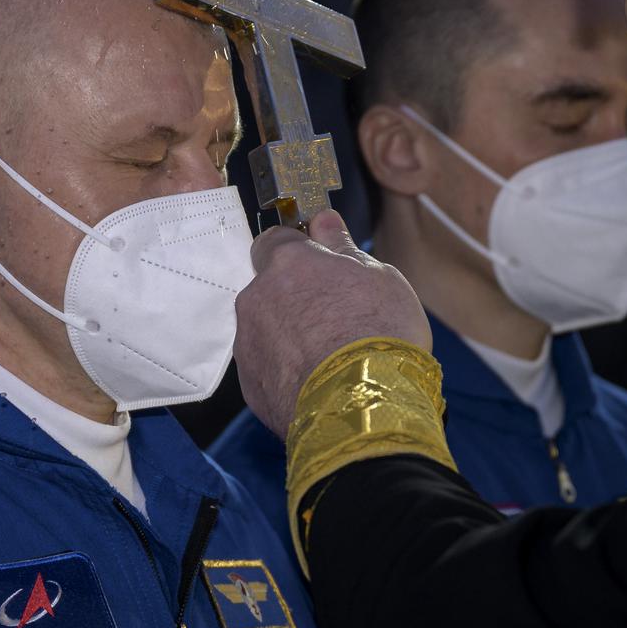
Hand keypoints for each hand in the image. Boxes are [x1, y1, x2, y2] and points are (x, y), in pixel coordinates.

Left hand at [233, 209, 429, 438]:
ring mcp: (248, 341)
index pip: (275, 239)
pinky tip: (316, 379)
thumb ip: (341, 246)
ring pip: (264, 326)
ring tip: (327, 354)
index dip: (298, 251)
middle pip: (268, 286)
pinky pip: (265, 364)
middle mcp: (257, 297)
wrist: (362, 407)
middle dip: (293, 296)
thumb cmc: (378, 333)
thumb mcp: (378, 277)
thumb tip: (323, 220)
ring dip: (287, 333)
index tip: (320, 263)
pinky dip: (284, 368)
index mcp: (287, 263)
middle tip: (333, 315)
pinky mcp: (249, 383)